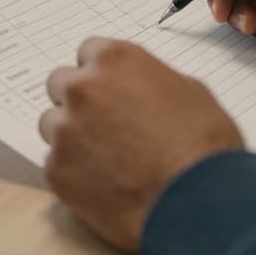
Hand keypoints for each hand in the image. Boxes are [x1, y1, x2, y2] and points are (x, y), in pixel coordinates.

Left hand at [40, 37, 243, 251]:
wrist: (197, 202)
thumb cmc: (203, 147)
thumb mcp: (190, 92)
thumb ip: (149, 82)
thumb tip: (141, 90)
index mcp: (114, 60)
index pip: (88, 52)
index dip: (101, 73)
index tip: (109, 88)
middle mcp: (82, 89)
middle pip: (60, 84)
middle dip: (78, 100)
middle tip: (104, 123)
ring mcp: (64, 131)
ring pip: (52, 125)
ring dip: (72, 135)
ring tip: (105, 158)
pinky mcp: (56, 171)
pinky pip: (55, 163)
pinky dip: (74, 171)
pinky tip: (104, 184)